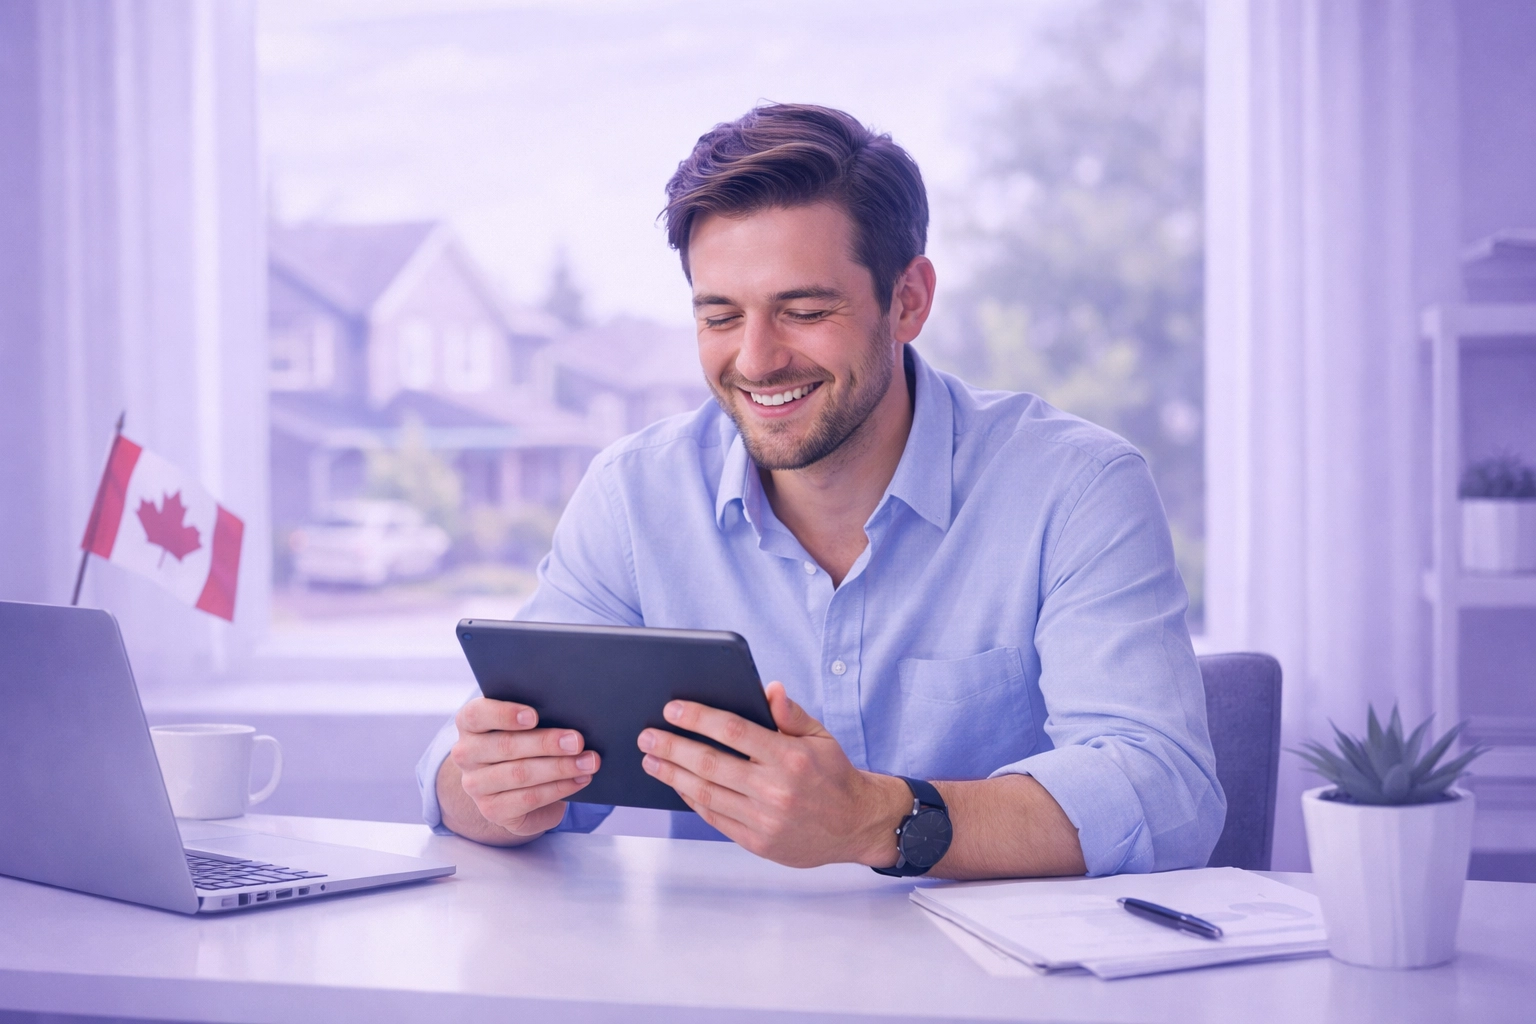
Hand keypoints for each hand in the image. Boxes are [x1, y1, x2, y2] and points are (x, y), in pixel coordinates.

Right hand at [449, 697, 599, 837]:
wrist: (514, 785)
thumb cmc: (524, 742)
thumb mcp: (524, 725)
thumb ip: (536, 717)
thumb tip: (569, 713)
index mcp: (470, 723)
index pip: (477, 714)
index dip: (505, 714)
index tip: (534, 716)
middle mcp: (466, 754)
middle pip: (505, 746)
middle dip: (546, 743)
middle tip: (578, 741)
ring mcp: (476, 785)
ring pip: (520, 774)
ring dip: (559, 768)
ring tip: (588, 762)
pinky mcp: (492, 810)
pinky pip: (529, 799)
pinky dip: (559, 788)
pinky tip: (579, 780)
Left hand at [637, 681, 910, 868]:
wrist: (856, 826)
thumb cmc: (834, 775)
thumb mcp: (821, 737)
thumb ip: (791, 714)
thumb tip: (768, 689)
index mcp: (790, 758)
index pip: (734, 732)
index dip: (699, 718)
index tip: (672, 709)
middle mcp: (775, 789)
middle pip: (710, 763)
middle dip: (672, 747)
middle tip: (647, 736)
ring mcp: (764, 819)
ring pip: (706, 792)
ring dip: (673, 774)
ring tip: (651, 760)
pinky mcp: (757, 841)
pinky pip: (714, 817)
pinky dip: (691, 799)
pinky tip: (677, 783)